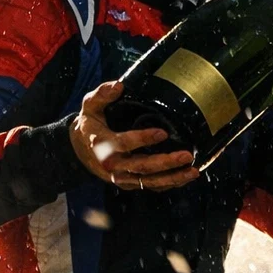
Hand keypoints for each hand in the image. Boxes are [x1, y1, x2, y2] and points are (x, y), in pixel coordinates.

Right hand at [69, 82, 199, 190]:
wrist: (80, 149)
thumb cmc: (90, 124)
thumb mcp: (90, 106)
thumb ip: (102, 95)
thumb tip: (119, 85)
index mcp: (102, 145)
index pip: (123, 144)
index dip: (142, 139)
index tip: (162, 133)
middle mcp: (113, 165)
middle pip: (141, 167)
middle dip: (165, 163)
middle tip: (186, 155)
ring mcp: (122, 177)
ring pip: (148, 181)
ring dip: (172, 178)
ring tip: (193, 171)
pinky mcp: (129, 183)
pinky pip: (150, 187)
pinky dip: (168, 184)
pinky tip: (185, 177)